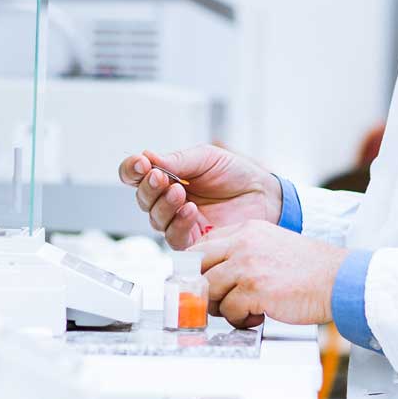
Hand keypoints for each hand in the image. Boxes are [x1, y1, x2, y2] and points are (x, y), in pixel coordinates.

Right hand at [117, 144, 280, 249]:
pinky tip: (190, 211)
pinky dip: (179, 222)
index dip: (132, 170)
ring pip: (155, 218)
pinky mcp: (193, 241)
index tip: (140, 163)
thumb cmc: (237, 175)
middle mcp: (169, 201)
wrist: (265, 195)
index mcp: (168, 177)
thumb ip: (178, 160)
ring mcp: (179, 222)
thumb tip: (148, 157)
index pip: (137, 175)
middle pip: (143, 198)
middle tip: (160, 177)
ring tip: (180, 192)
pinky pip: (174, 237)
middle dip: (148, 187)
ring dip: (164, 204)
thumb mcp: (207, 157)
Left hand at [200, 220, 348, 328]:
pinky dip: (240, 320)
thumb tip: (215, 273)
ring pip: (210, 290)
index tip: (202, 283)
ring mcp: (247, 265)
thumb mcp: (272, 245)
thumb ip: (243, 252)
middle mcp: (243, 243)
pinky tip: (257, 317)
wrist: (339, 280)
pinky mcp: (255, 289)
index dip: (197, 268)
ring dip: (223, 307)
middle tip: (214, 302)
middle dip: (202, 288)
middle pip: (198, 266)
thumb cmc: (310, 269)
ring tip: (244, 310)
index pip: (202, 245)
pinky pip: (229, 310)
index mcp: (247, 230)